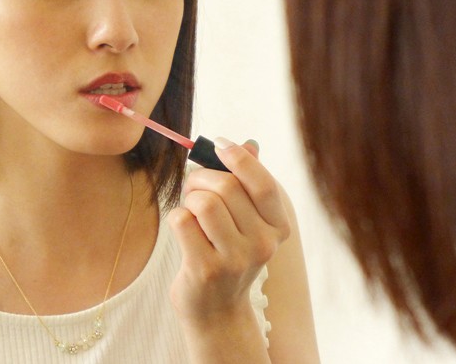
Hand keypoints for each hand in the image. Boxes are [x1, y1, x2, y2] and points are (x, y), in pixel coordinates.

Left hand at [168, 137, 291, 327]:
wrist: (217, 311)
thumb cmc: (228, 255)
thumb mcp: (248, 222)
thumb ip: (249, 183)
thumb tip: (249, 144)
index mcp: (277, 227)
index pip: (263, 182)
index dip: (239, 157)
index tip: (220, 144)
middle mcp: (263, 244)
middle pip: (227, 186)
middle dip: (202, 177)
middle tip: (194, 185)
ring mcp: (235, 259)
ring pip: (205, 202)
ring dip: (190, 197)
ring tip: (190, 209)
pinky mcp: (205, 269)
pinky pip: (182, 221)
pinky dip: (177, 217)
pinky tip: (184, 231)